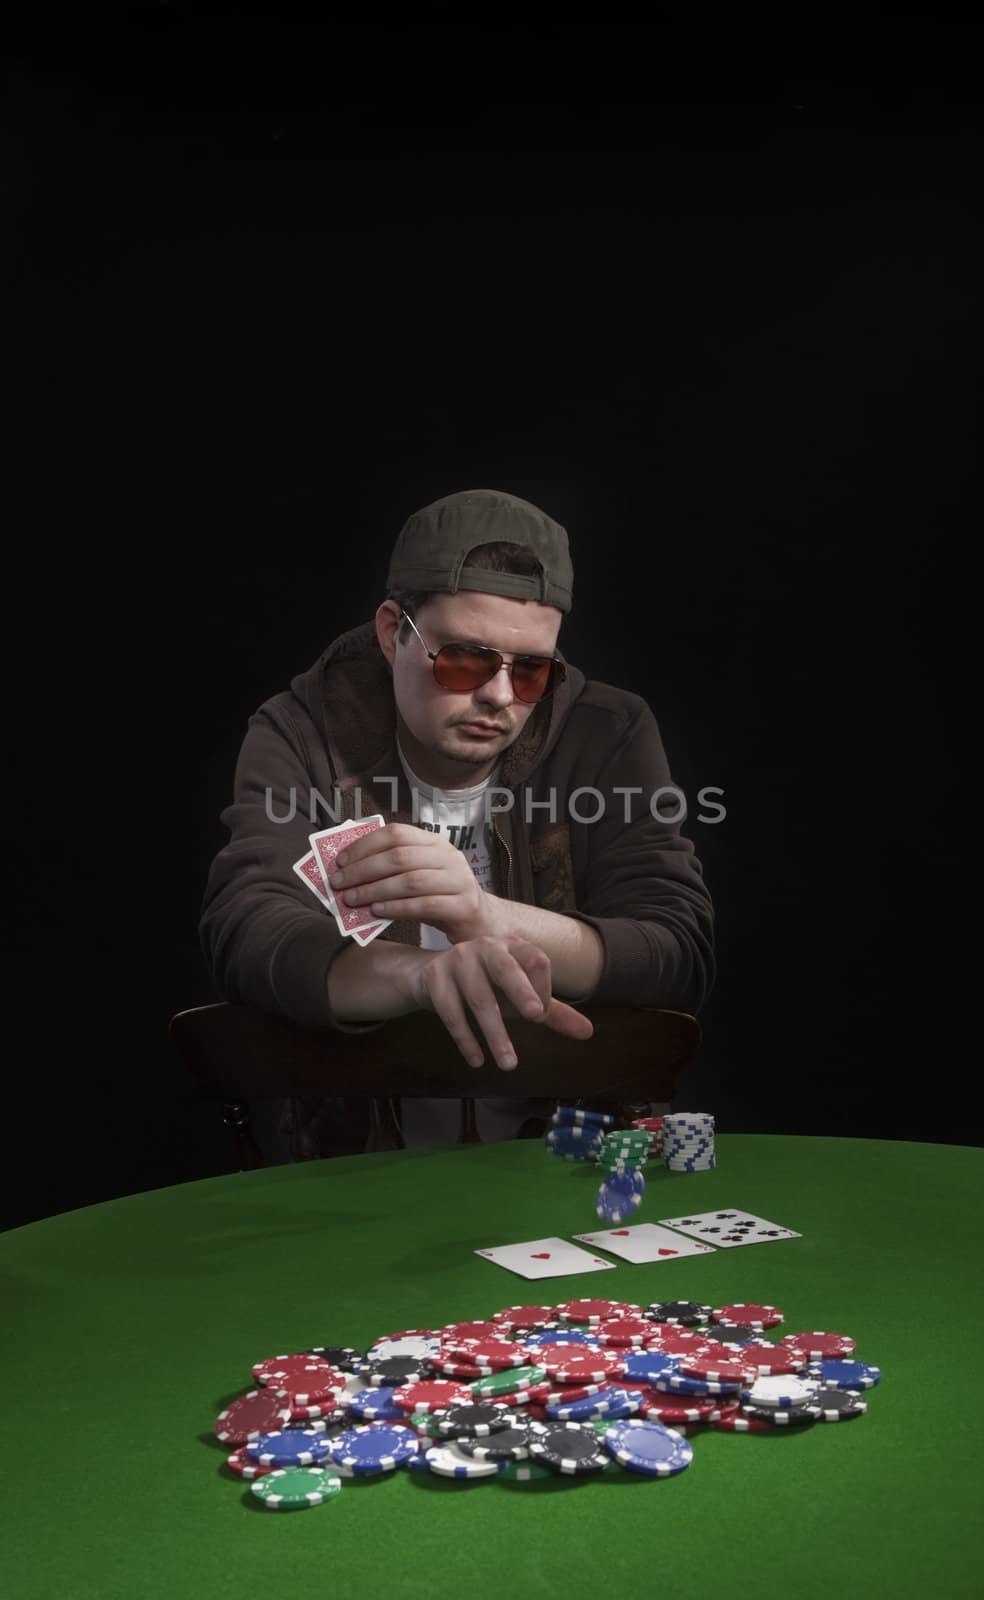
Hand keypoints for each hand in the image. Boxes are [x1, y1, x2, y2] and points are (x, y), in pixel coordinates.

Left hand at [328, 823, 494, 941]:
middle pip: (400, 857)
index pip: (397, 833)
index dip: (365, 845)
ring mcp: (459, 880)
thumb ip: (392, 870)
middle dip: (363, 869)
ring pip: (411, 881)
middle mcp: (449, 857)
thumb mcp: (419, 876)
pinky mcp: (463, 906)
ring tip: (352, 899)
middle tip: (338, 883)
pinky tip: (376, 912)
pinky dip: (395, 908)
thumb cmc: (441, 898)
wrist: (481, 922)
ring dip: (375, 890)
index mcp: (435, 843)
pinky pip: (424, 905)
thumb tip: (349, 871)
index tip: (340, 861)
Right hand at [407, 934, 593, 1071]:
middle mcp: (486, 948)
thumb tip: (589, 1033)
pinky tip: (477, 1060)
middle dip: (521, 992)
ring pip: (479, 999)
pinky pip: (451, 1011)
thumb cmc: (487, 986)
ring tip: (509, 1064)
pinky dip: (465, 1039)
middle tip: (535, 1017)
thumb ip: (553, 1012)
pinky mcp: (434, 978)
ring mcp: (457, 960)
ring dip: (495, 1034)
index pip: (536, 960)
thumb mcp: (520, 997)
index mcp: (512, 947)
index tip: (540, 1015)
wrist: (431, 978)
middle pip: (506, 969)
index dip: (543, 988)